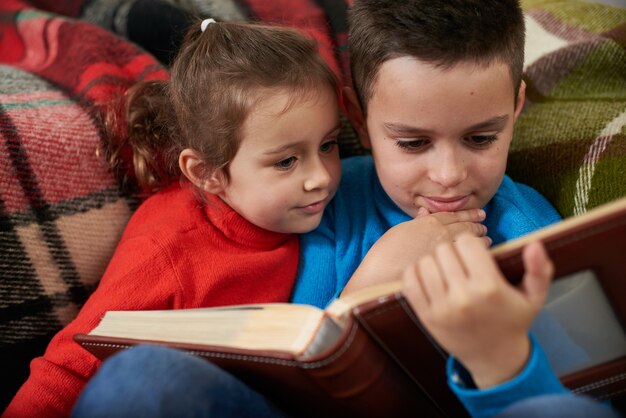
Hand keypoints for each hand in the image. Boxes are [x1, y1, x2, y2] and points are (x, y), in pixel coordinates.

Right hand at [341, 209, 487, 295]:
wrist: (381, 274)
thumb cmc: (385, 254)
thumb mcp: (399, 231)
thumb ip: (415, 222)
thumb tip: (424, 211)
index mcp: (428, 222)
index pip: (454, 215)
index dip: (469, 214)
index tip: (479, 214)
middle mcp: (440, 233)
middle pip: (466, 227)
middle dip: (477, 227)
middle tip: (486, 227)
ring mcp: (446, 251)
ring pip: (471, 242)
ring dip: (481, 241)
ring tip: (488, 241)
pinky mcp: (448, 268)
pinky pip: (468, 259)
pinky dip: (477, 256)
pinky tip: (483, 257)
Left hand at [402, 234, 552, 387]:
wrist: (493, 356)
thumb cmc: (513, 320)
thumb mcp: (534, 297)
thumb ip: (540, 269)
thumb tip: (535, 244)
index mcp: (489, 287)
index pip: (466, 243)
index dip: (470, 244)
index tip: (475, 254)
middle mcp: (463, 297)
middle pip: (444, 250)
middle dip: (452, 251)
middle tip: (460, 262)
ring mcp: (442, 307)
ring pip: (425, 262)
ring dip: (433, 260)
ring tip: (445, 269)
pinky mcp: (426, 316)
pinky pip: (409, 281)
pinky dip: (415, 273)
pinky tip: (429, 277)